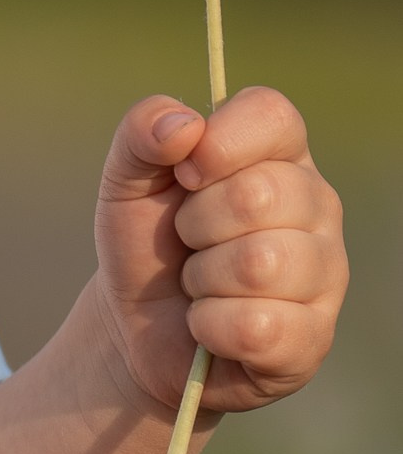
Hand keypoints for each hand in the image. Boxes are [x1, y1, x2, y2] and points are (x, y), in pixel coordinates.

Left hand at [93, 87, 346, 415]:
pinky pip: (257, 327)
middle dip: (195, 225)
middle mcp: (318, 207)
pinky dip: (210, 327)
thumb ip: (141, 134)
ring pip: (259, 265)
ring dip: (202, 281)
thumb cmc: (148, 244)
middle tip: (188, 243)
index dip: (217, 145)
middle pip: (257, 195)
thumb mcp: (127, 181)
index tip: (184, 176)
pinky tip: (211, 326)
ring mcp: (326, 273)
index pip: (272, 116)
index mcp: (281, 155)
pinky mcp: (313, 337)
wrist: (138, 328)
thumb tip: (182, 125)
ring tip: (201, 285)